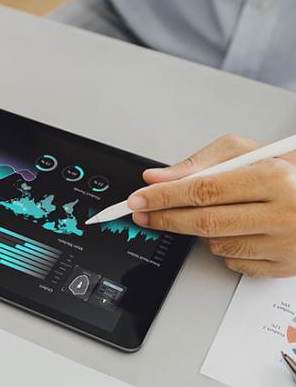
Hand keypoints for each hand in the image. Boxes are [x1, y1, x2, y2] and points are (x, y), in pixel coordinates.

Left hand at [126, 134, 295, 276]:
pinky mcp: (284, 267)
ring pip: (216, 245)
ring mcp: (285, 244)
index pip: (203, 189)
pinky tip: (235, 230)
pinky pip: (234, 263)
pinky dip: (223, 248)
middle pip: (204, 222)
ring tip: (210, 213)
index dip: (164, 196)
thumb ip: (198, 164)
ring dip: (198, 231)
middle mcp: (282, 213)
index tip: (139, 199)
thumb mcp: (244, 153)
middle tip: (143, 214)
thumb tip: (157, 178)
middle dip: (165, 218)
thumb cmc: (284, 171)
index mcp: (273, 178)